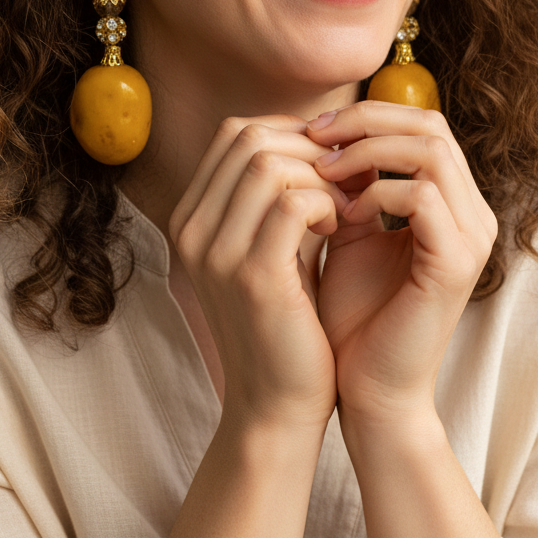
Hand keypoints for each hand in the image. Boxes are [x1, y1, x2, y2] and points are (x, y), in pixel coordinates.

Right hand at [169, 115, 346, 432]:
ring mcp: (216, 252)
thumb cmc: (288, 322)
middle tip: (346, 178)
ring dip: (321, 174)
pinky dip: (326, 203)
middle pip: (248, 137)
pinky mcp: (252, 277)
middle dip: (309, 146)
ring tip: (346, 206)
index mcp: (192, 218)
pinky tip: (342, 227)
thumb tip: (327, 134)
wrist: (279, 406)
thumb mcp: (275, 246)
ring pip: (270, 162)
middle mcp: (192, 229)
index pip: (234, 133)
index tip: (330, 158)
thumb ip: (284, 193)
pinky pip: (293, 203)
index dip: (290, 131)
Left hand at [307, 102, 496, 423]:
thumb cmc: (356, 316)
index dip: (368, 115)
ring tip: (324, 174)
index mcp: (452, 203)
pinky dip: (376, 193)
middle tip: (314, 136)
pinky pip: (423, 197)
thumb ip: (350, 184)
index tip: (313, 129)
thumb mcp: (349, 232)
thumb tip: (326, 131)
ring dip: (367, 153)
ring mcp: (472, 238)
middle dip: (366, 121)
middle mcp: (473, 214)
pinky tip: (342, 216)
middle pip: (431, 125)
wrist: (368, 390)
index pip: (423, 123)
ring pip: (430, 151)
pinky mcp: (457, 264)